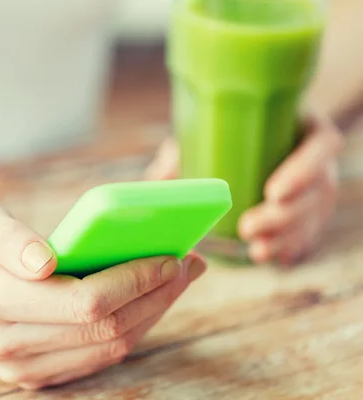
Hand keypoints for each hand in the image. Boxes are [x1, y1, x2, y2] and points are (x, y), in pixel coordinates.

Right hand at [0, 202, 205, 388]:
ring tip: (176, 280)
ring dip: (151, 316)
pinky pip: (95, 359)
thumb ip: (9, 239)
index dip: (135, 281)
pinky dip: (128, 331)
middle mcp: (7, 344)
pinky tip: (145, 303)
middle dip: (156, 297)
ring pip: (108, 350)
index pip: (85, 303)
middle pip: (106, 331)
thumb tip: (47, 259)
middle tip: (187, 263)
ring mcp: (20, 368)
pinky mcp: (32, 375)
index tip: (170, 256)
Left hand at [144, 113, 343, 264]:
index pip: (321, 145)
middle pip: (316, 190)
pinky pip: (308, 232)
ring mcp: (316, 188)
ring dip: (284, 237)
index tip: (273, 191)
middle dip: (284, 216)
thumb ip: (182, 153)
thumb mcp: (209, 131)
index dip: (302, 170)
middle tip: (248, 227)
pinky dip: (288, 246)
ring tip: (255, 250)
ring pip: (312, 216)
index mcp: (303, 127)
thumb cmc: (229, 130)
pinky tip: (267, 255)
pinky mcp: (309, 211)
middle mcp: (316, 159)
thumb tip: (152, 183)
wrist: (257, 135)